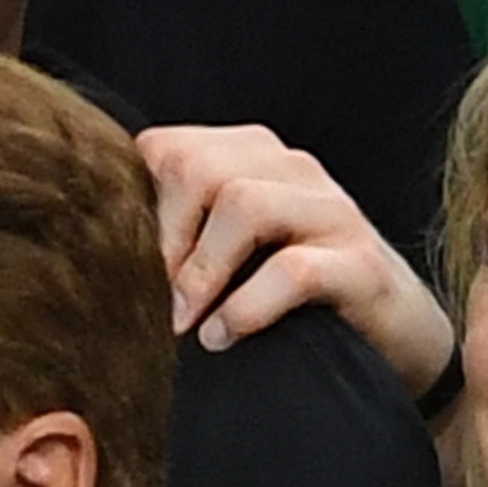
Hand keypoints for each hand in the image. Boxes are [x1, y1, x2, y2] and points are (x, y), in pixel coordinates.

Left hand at [144, 122, 453, 388]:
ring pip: (244, 204)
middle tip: (155, 302)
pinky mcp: (362, 265)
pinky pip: (293, 269)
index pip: (165, 148)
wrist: (394, 337)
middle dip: (163, 239)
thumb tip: (93, 257)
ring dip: (201, 272)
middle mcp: (293, 171)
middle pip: (197, 166)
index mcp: (251, 159)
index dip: (134, 208)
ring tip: (187, 323)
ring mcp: (333, 212)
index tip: (125, 268)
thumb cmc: (289, 300)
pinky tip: (225, 336)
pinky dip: (247, 307)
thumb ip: (173, 241)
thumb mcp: (225, 259)